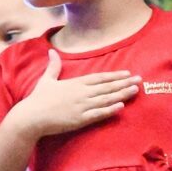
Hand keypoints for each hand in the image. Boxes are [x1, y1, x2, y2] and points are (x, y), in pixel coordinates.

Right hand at [11, 49, 140, 139]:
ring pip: (107, 99)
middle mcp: (81, 93)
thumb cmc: (38, 99)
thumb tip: (51, 51)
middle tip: (140, 80)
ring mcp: (82, 106)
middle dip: (124, 83)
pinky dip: (110, 110)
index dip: (115, 76)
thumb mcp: (46, 79)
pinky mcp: (80, 119)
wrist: (31, 117)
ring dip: (122, 94)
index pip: (100, 78)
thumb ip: (53, 66)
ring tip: (136, 90)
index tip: (127, 73)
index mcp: (75, 83)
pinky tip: (122, 106)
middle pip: (107, 87)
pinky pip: (98, 114)